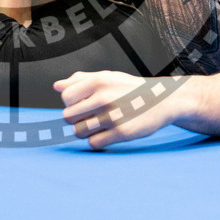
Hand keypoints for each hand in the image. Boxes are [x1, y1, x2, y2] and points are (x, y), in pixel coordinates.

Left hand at [56, 71, 181, 148]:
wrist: (163, 100)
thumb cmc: (130, 88)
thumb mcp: (108, 76)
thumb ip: (81, 79)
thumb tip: (57, 86)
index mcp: (98, 81)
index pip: (66, 97)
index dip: (70, 103)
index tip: (81, 105)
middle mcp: (104, 97)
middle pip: (69, 117)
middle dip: (76, 119)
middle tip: (89, 117)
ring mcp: (113, 116)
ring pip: (79, 132)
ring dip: (85, 132)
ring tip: (97, 126)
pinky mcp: (122, 133)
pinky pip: (94, 143)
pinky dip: (97, 141)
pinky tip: (106, 134)